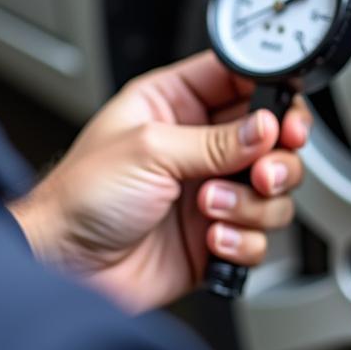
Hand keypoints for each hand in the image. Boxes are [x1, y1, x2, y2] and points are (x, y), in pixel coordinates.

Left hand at [10, 51, 310, 311]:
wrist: (65, 267)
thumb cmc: (80, 198)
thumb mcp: (149, 151)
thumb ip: (216, 140)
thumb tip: (266, 127)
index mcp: (175, 105)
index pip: (240, 82)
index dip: (271, 95)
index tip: (285, 116)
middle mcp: (198, 146)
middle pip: (272, 140)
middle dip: (277, 158)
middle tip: (263, 171)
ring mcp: (210, 192)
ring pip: (273, 191)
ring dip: (251, 204)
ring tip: (211, 208)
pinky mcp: (217, 235)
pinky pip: (260, 235)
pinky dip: (243, 239)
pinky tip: (211, 238)